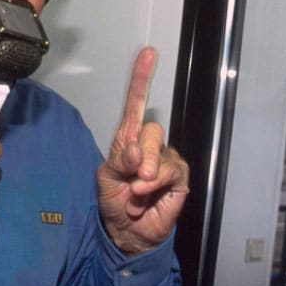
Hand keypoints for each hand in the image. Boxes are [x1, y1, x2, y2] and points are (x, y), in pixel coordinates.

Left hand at [98, 47, 188, 254]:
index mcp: (128, 139)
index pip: (136, 103)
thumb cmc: (115, 203)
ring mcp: (166, 160)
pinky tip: (145, 195)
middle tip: (132, 176)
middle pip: (150, 128)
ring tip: (135, 192)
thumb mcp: (107, 180)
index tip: (148, 54)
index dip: (142, 78)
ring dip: (145, 174)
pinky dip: (156, 183)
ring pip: (161, 150)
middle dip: (140, 153)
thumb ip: (120, 161)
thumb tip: (137, 150)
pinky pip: (171, 171)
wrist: (126, 232)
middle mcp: (149, 145)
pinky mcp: (179, 177)